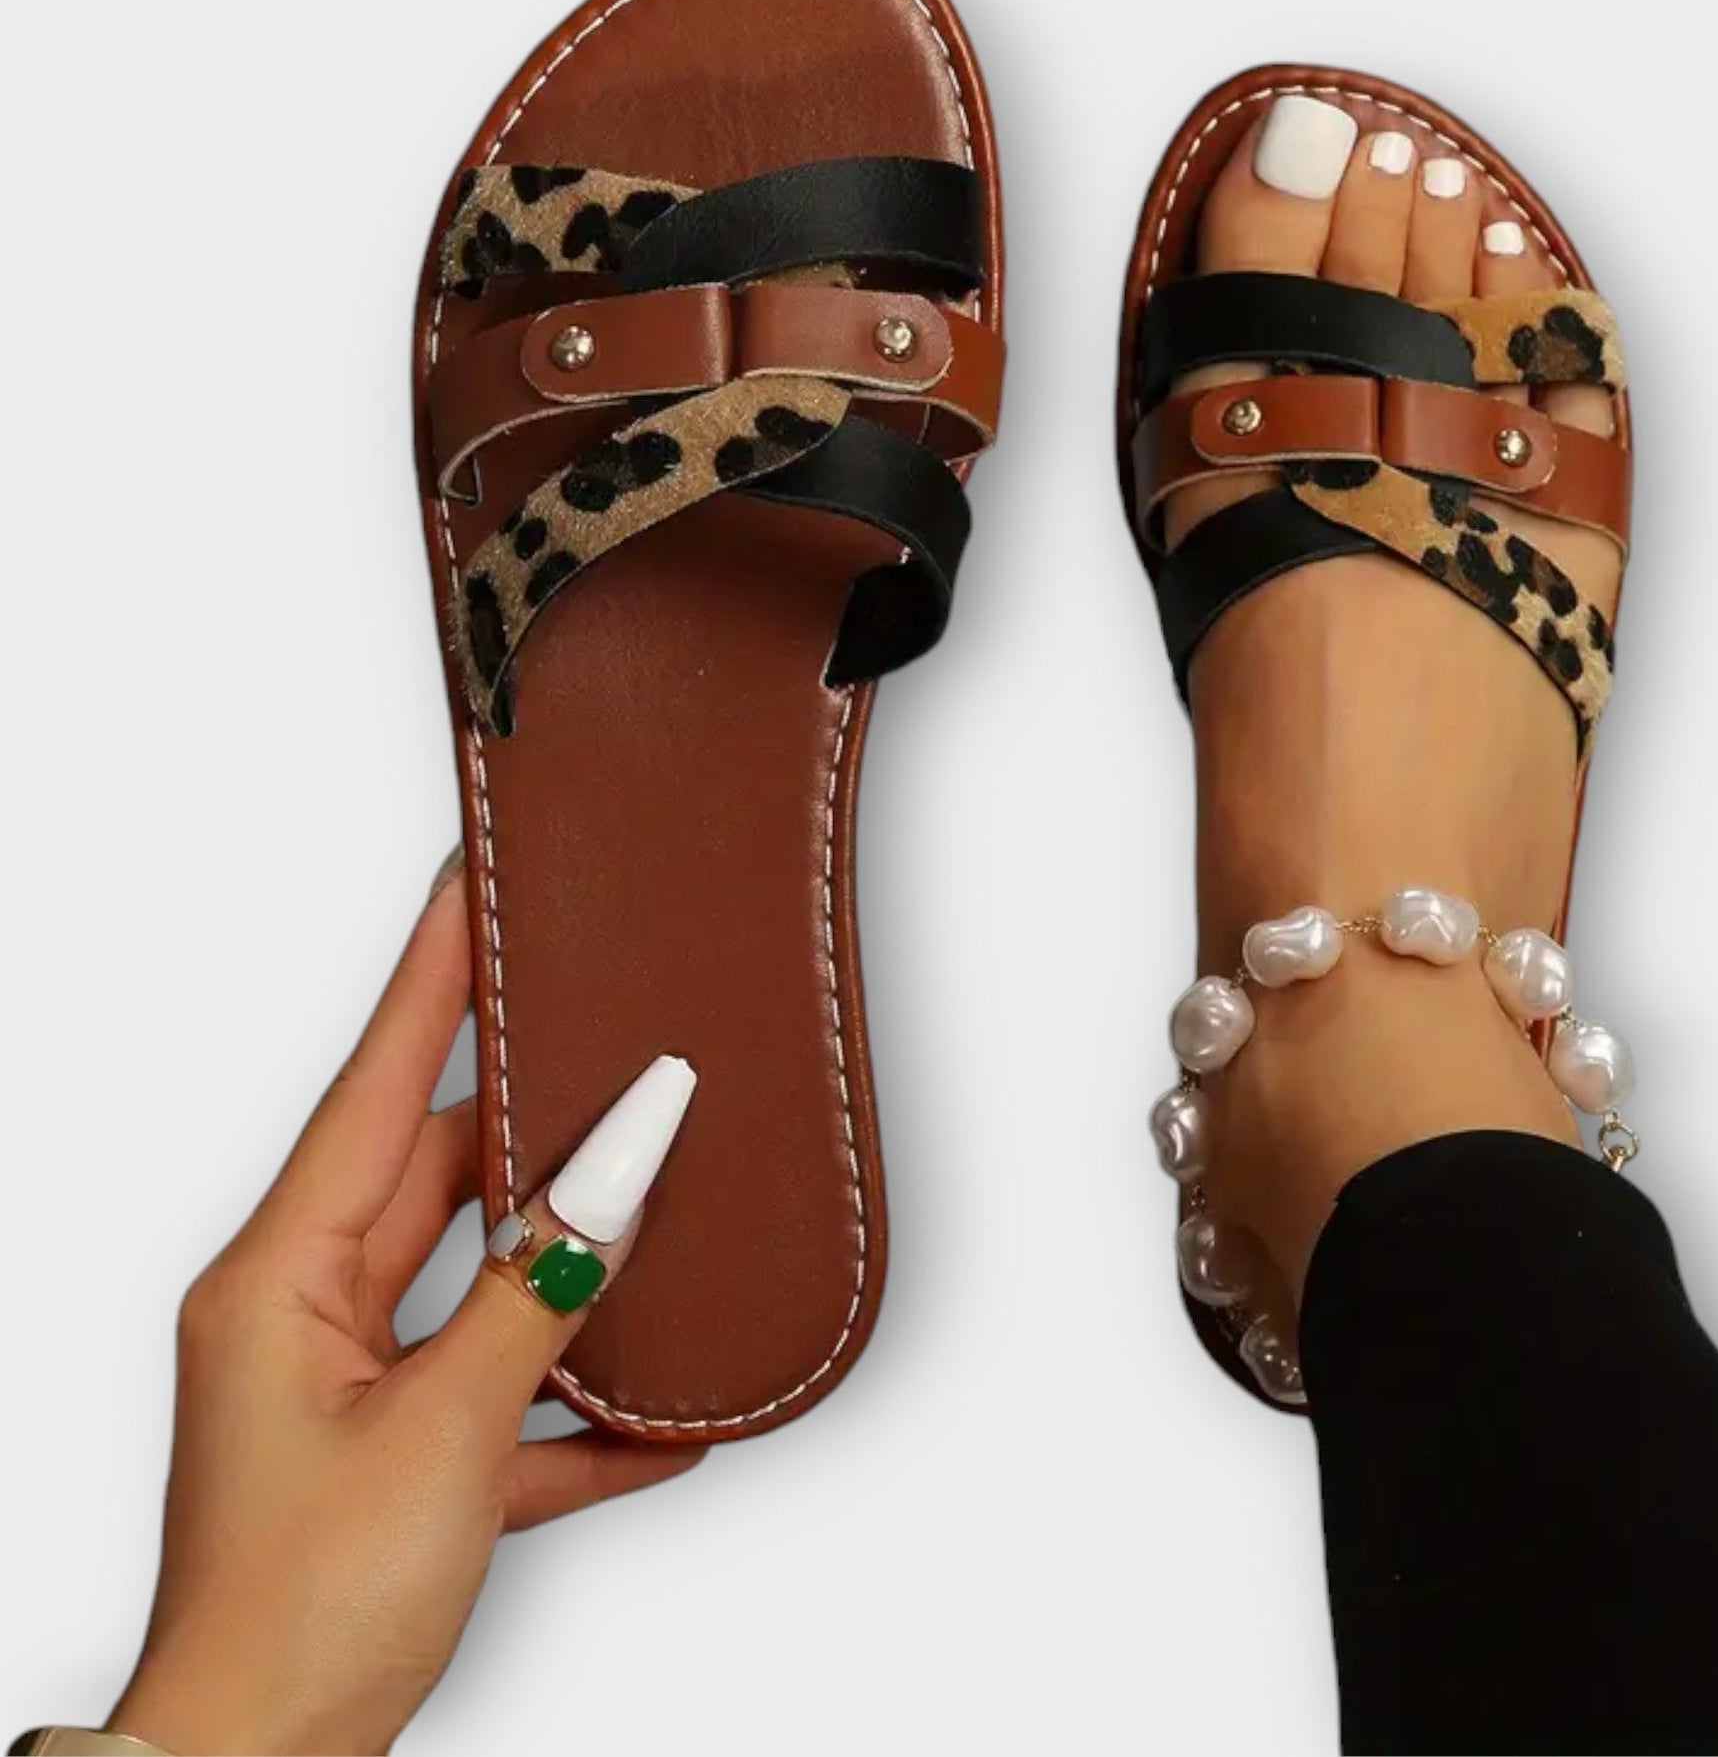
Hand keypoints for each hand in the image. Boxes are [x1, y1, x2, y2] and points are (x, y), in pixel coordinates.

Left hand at [105, 871, 702, 1754]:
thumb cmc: (300, 1615)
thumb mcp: (439, 1432)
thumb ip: (541, 1289)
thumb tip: (622, 1164)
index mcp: (277, 1281)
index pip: (371, 1089)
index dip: (430, 979)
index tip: (469, 885)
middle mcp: (302, 1314)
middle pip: (434, 1174)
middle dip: (530, 1117)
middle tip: (608, 1040)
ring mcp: (346, 1386)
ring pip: (475, 1275)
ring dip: (565, 1261)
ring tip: (650, 1199)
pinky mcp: (394, 1457)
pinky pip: (500, 1391)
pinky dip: (574, 1399)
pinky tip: (657, 1411)